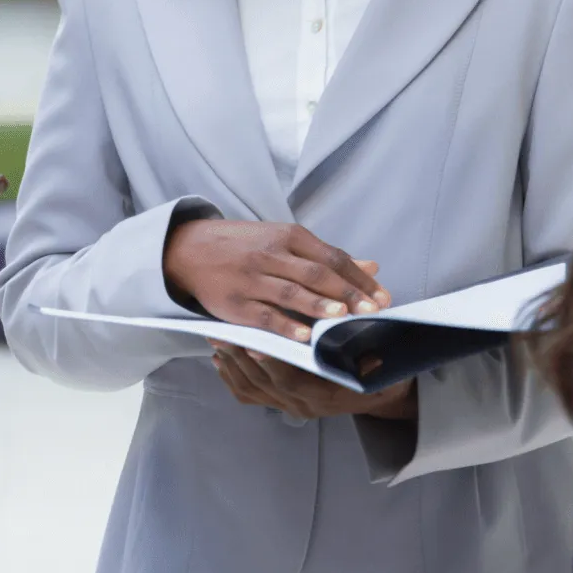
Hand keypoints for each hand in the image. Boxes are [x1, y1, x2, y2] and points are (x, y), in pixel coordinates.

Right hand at [162, 220, 389, 341]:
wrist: (189, 248)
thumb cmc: (246, 245)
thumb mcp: (285, 241)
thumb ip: (327, 257)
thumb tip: (372, 267)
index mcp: (288, 236)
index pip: (332, 257)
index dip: (359, 278)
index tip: (383, 296)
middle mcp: (271, 254)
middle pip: (316, 273)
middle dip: (347, 293)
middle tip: (373, 310)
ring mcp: (251, 279)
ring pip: (291, 292)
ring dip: (319, 305)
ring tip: (343, 317)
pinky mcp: (234, 303)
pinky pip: (264, 315)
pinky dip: (285, 326)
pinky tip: (304, 336)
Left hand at [209, 344, 416, 420]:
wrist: (381, 395)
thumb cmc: (381, 374)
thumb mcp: (385, 367)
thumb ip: (374, 360)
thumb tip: (372, 355)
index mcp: (328, 394)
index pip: (293, 381)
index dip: (273, 363)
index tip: (256, 343)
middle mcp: (305, 404)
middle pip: (265, 383)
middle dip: (241, 357)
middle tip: (223, 333)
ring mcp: (291, 405)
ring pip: (253, 388)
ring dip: (233, 364)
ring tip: (218, 338)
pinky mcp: (281, 402)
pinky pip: (250, 395)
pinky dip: (232, 377)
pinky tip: (221, 358)